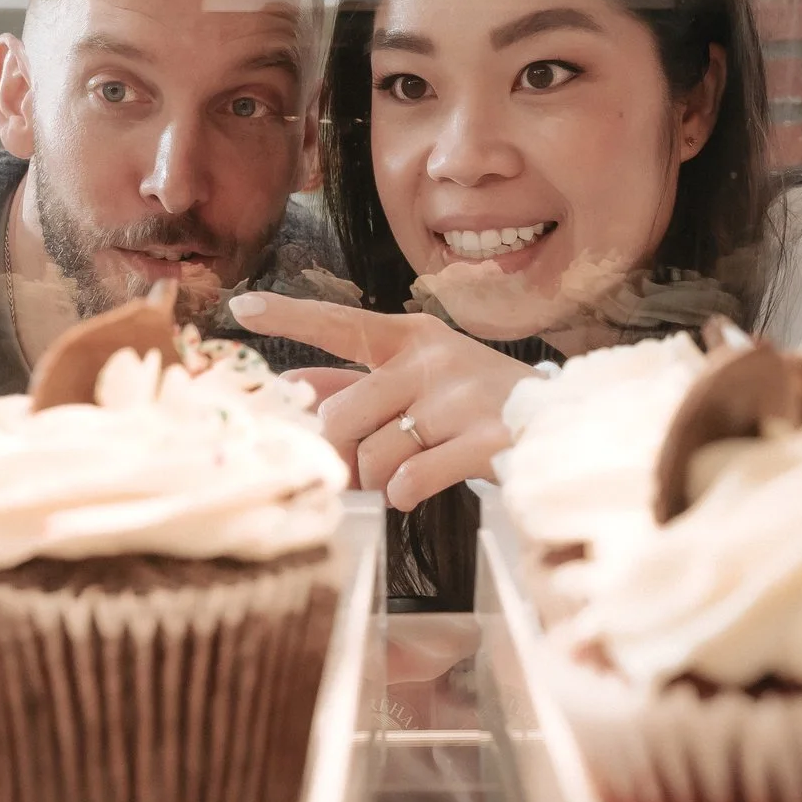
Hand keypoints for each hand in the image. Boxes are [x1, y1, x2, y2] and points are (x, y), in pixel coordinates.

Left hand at [231, 293, 536, 512]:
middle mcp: (433, 359)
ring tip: (405, 473)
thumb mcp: (419, 380)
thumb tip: (291, 387)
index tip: (240, 306)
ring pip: (374, 456)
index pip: (340, 323)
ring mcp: (461, 398)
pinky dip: (405, 495)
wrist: (561, 425)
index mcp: (412, 337)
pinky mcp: (485, 441)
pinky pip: (411, 481)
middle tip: (360, 464)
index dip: (288, 315)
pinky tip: (421, 489)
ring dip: (378, 479)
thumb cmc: (475, 404)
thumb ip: (356, 384)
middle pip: (340, 416)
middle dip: (341, 451)